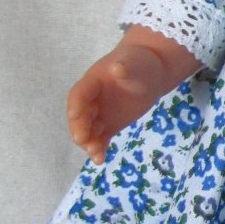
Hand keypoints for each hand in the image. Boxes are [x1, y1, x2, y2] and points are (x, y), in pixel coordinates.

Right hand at [66, 43, 169, 163]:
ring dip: (89, 142)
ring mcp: (99, 113)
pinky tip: (100, 160)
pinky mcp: (109, 125)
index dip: (76, 104)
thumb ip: (125, 67)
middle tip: (82, 140)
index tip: (75, 115)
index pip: (79, 94)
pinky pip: (100, 138)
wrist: (149, 73)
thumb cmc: (138, 63)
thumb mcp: (134, 63)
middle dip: (79, 127)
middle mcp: (91, 100)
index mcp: (92, 81)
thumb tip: (117, 68)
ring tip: (95, 154)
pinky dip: (99, 148)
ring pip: (88, 130)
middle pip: (80, 115)